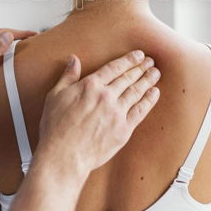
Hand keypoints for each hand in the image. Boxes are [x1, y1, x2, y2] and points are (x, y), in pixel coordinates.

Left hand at [0, 28, 36, 99]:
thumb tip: (8, 35)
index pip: (6, 32)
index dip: (23, 34)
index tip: (36, 35)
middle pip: (1, 34)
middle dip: (18, 36)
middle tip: (33, 40)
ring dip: (9, 42)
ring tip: (21, 46)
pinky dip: (0, 48)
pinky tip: (3, 55)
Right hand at [38, 51, 159, 177]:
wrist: (64, 155)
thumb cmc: (56, 127)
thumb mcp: (55, 95)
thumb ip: (68, 76)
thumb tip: (74, 59)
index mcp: (91, 85)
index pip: (114, 68)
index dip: (128, 60)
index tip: (138, 55)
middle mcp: (106, 96)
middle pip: (128, 77)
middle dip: (141, 67)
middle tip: (150, 61)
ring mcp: (117, 112)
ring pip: (136, 91)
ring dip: (148, 80)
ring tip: (155, 72)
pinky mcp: (123, 129)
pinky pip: (140, 111)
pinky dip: (149, 100)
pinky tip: (154, 93)